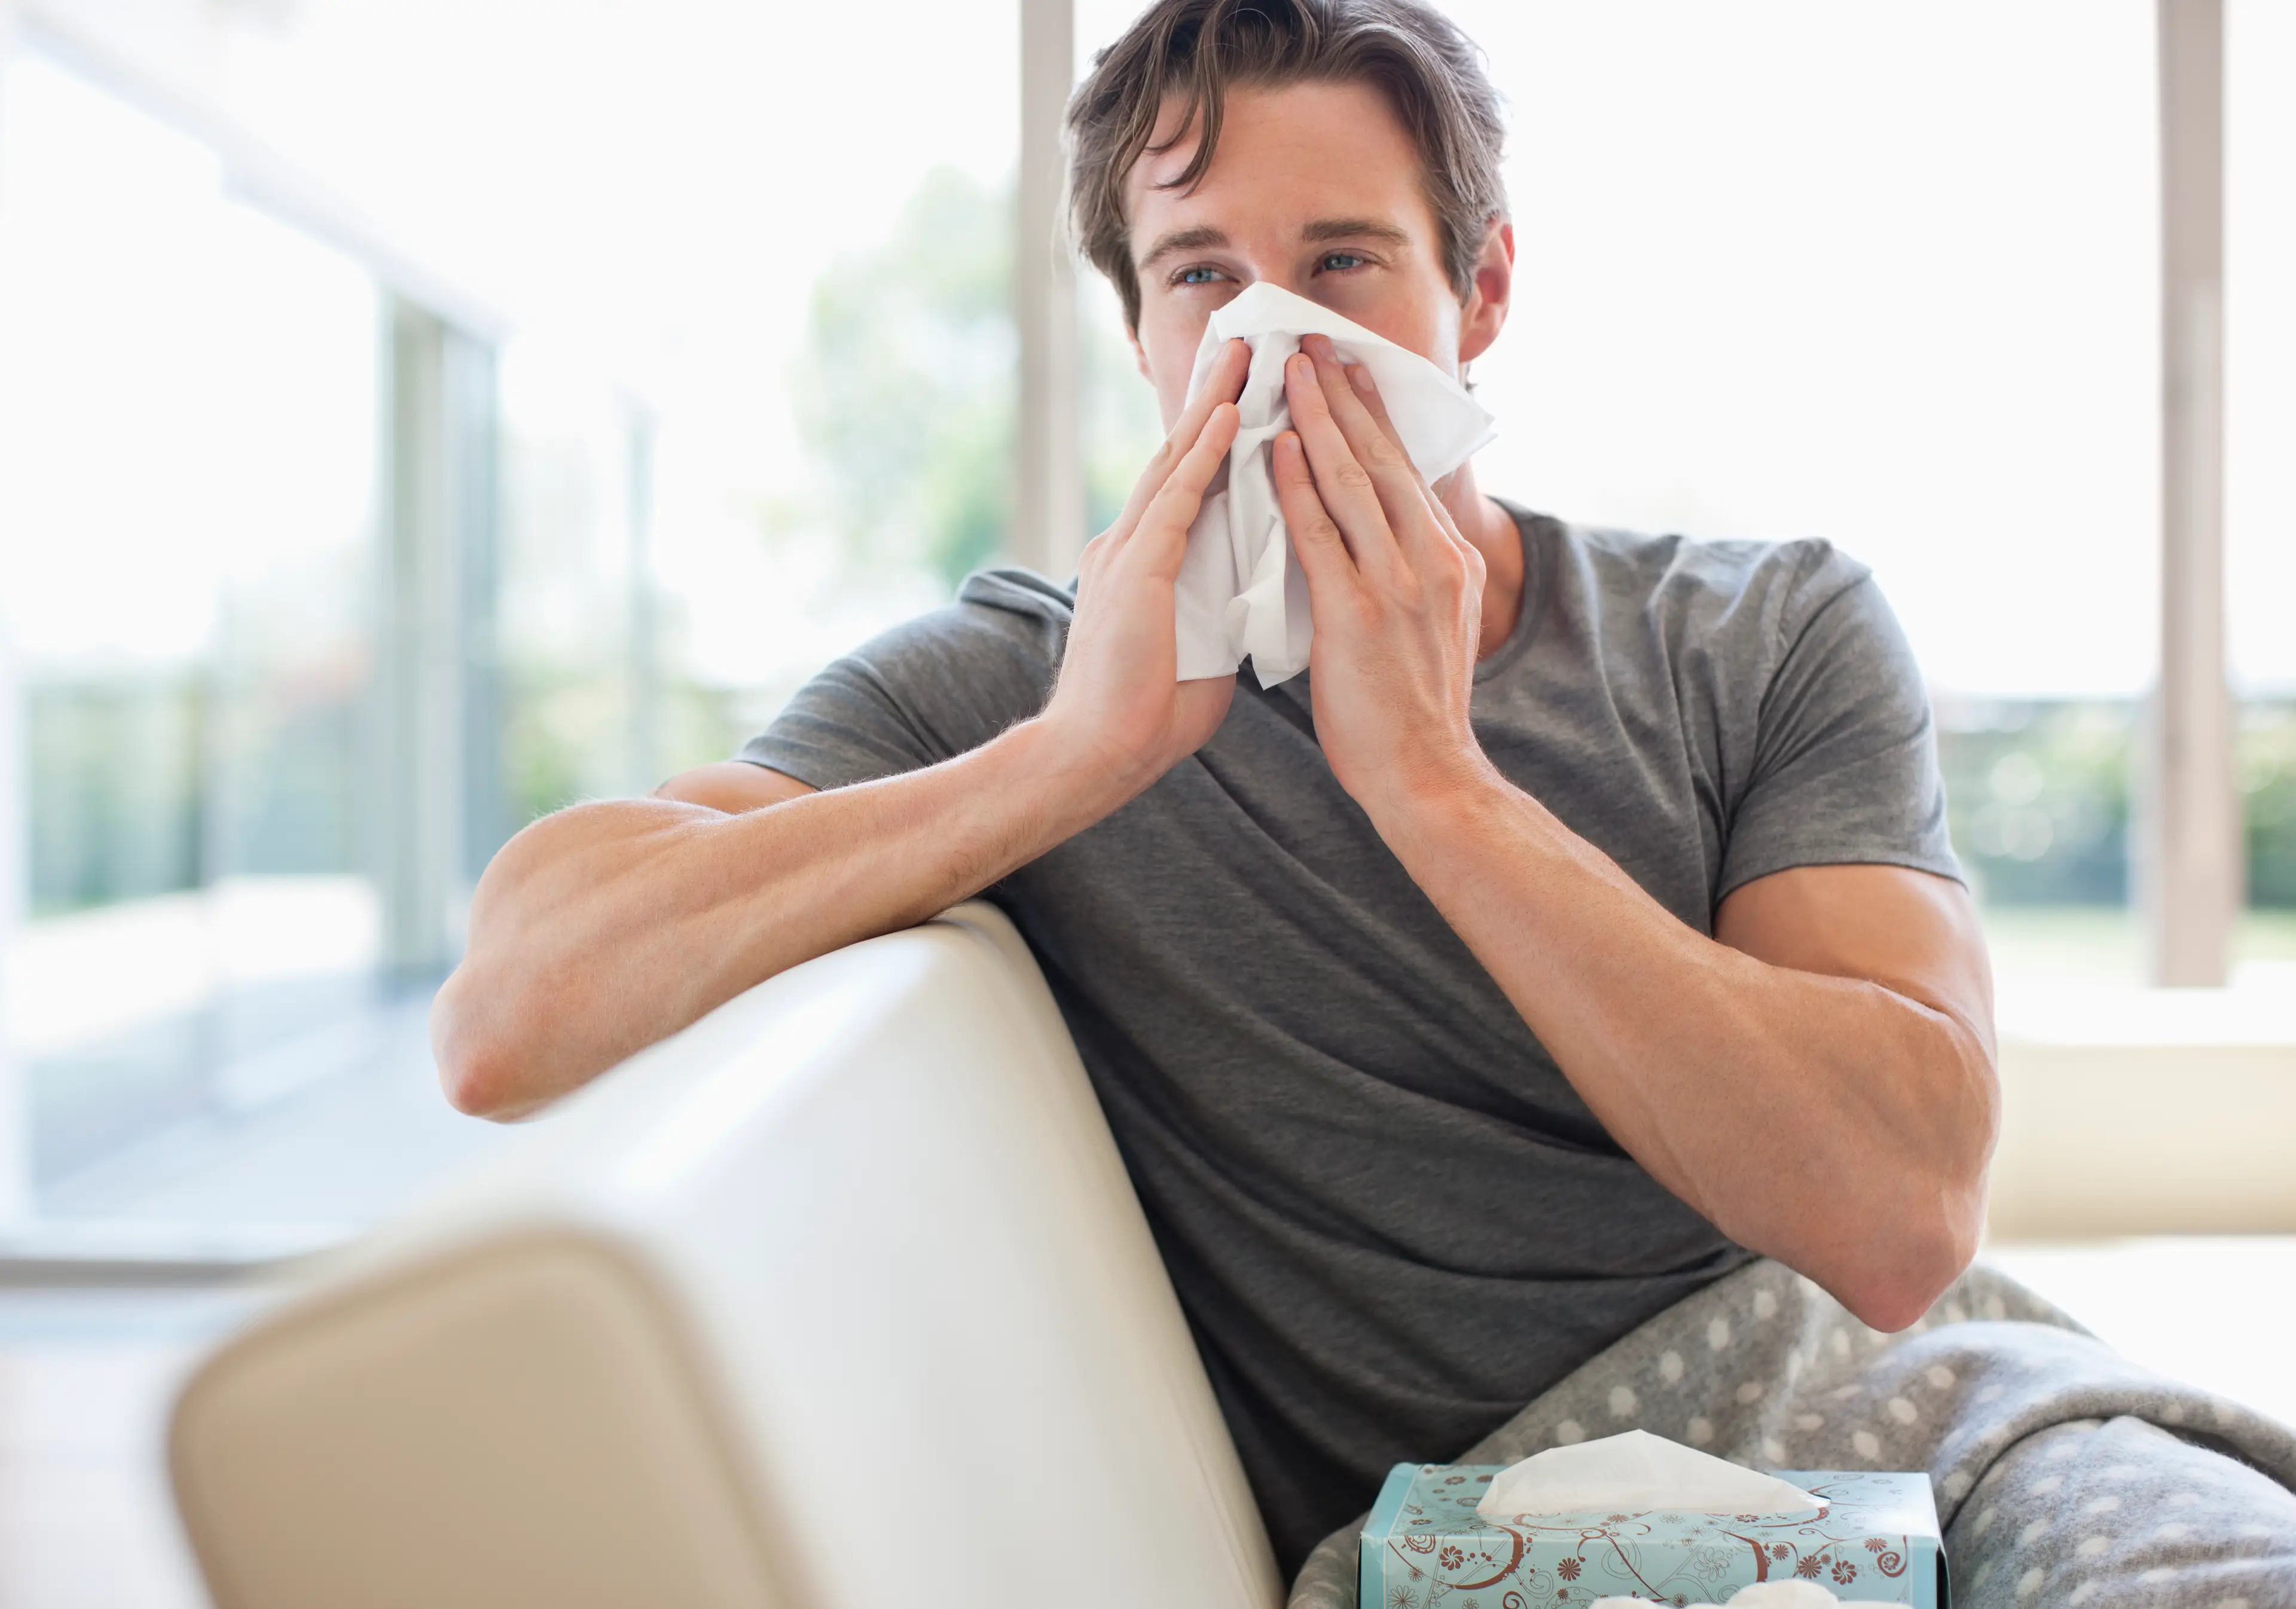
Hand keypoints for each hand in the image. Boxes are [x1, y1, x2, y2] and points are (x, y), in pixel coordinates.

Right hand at [1037, 337, 1247, 800]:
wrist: (1096, 756)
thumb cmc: (1148, 717)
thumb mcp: (1201, 644)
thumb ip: (1222, 607)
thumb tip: (1257, 596)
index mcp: (1144, 562)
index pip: (1186, 484)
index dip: (1212, 436)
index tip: (1241, 392)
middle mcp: (1130, 544)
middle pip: (1178, 455)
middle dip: (1211, 399)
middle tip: (1243, 344)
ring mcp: (1129, 553)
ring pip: (1177, 462)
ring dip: (1211, 406)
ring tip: (1243, 355)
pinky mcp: (1137, 571)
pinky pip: (1178, 499)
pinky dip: (1205, 454)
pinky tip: (1229, 415)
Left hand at [1271, 333, 1494, 816]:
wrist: (1430, 778)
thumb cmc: (1415, 714)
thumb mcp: (1431, 629)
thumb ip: (1410, 579)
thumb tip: (1384, 545)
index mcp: (1448, 560)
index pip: (1404, 471)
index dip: (1372, 417)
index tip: (1348, 370)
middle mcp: (1431, 558)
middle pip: (1381, 459)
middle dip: (1345, 396)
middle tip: (1314, 343)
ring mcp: (1398, 583)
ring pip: (1353, 481)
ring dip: (1318, 418)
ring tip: (1289, 371)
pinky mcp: (1360, 613)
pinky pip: (1322, 534)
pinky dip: (1299, 485)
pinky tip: (1278, 446)